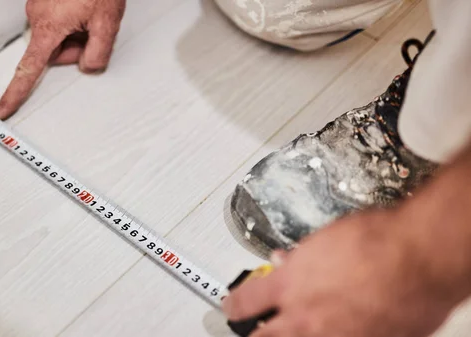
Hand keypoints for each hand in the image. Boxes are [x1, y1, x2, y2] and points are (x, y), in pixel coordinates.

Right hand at [0, 0, 125, 118]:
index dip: (15, 94)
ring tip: (89, 13)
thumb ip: (98, 54)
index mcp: (48, 27)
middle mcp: (37, 17)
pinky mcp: (44, 1)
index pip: (28, 70)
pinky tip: (84, 7)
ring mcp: (39, 7)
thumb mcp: (107, 22)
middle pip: (53, 53)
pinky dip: (73, 20)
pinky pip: (58, 22)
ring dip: (75, 32)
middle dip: (75, 48)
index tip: (3, 110)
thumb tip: (88, 67)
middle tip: (92, 29)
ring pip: (58, 37)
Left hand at [222, 210, 455, 336]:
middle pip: (262, 336)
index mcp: (289, 285)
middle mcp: (305, 317)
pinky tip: (340, 327)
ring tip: (291, 328)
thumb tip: (288, 261)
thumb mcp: (324, 240)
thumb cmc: (377, 240)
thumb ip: (301, 257)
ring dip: (288, 334)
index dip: (234, 305)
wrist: (419, 258)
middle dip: (253, 333)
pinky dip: (333, 335)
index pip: (246, 301)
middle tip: (249, 329)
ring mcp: (333, 336)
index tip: (231, 306)